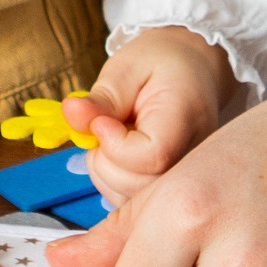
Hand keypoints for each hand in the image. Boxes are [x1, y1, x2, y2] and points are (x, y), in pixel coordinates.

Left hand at [60, 26, 234, 206]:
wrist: (191, 70)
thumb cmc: (161, 65)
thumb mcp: (128, 68)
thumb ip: (102, 97)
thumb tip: (72, 113)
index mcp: (186, 118)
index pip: (151, 156)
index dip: (114, 145)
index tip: (101, 120)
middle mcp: (194, 157)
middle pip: (136, 185)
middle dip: (104, 158)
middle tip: (108, 124)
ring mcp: (185, 178)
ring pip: (129, 198)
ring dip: (106, 170)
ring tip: (118, 136)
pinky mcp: (171, 189)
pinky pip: (131, 201)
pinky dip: (114, 180)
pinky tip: (123, 153)